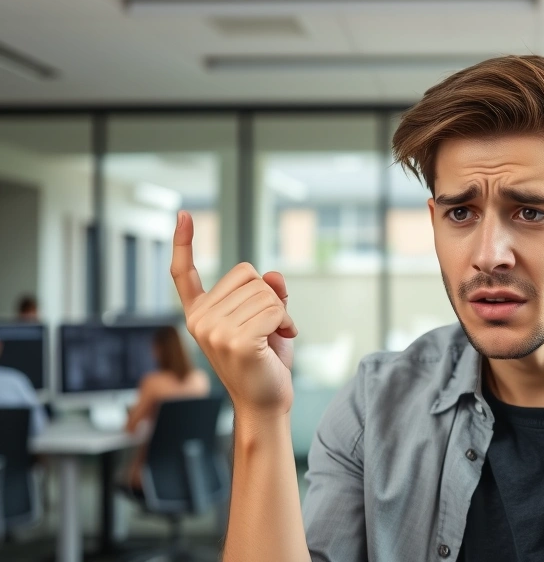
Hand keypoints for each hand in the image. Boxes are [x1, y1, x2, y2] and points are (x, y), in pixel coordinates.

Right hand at [171, 211, 298, 418]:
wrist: (267, 401)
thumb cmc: (265, 361)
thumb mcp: (267, 318)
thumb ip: (267, 293)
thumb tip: (273, 276)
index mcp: (199, 313)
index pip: (184, 274)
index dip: (183, 243)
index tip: (183, 215)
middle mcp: (200, 320)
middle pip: (248, 276)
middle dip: (269, 297)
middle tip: (272, 326)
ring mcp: (214, 331)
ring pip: (264, 292)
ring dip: (280, 312)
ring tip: (276, 335)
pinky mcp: (236, 341)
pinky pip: (273, 309)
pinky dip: (286, 321)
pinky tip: (283, 337)